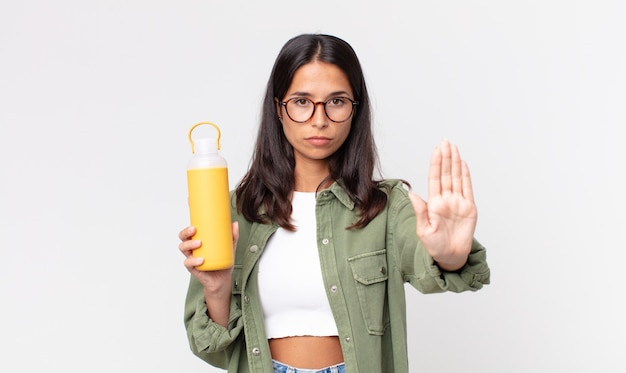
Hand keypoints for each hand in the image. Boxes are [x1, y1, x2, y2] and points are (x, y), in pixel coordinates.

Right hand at [178, 223, 238, 295]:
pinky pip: (188, 263)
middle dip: (186, 233)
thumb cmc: (223, 262)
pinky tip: (201, 260)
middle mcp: (192, 249)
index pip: (188, 233)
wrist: (222, 280)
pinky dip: (193, 260)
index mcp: (197, 241)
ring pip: (183, 249)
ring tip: (199, 243)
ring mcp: (192, 258)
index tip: (194, 225)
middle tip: (194, 231)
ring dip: (189, 244)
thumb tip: (235, 224)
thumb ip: (233, 236)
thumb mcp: (230, 248)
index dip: (187, 228)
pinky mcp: (193, 268)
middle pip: (183, 239)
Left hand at [409, 140, 476, 270]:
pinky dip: (466, 176)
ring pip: (456, 178)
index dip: (436, 164)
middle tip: (446, 141)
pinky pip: (467, 189)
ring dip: (455, 162)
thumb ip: (420, 212)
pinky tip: (463, 164)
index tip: (436, 150)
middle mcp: (446, 200)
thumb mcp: (424, 230)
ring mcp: (458, 203)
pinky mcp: (469, 208)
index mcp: (433, 203)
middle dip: (446, 157)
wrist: (450, 257)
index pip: (435, 179)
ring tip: (453, 148)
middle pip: (446, 174)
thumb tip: (411, 194)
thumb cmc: (434, 246)